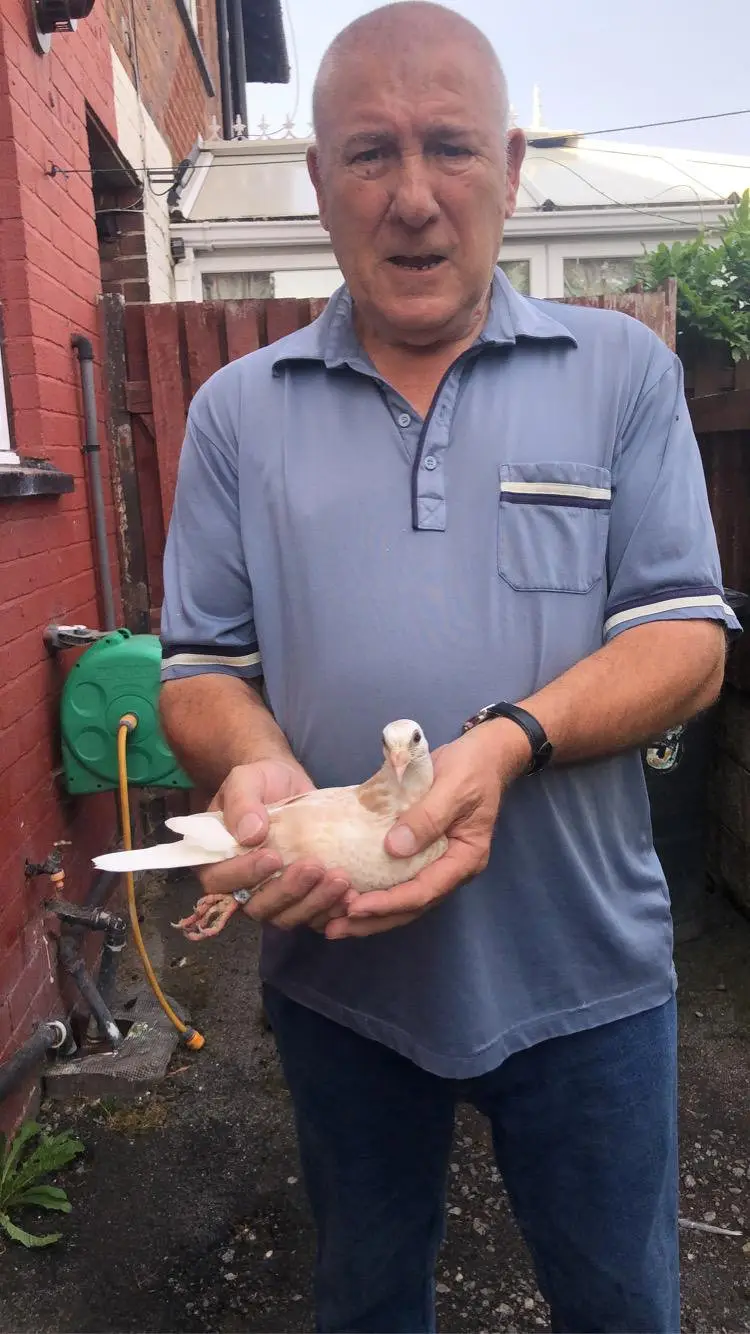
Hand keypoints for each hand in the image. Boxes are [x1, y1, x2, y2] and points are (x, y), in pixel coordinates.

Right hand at [197, 758, 351, 930]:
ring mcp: (273, 897)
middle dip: (288, 891)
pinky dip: (332, 910)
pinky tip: (351, 894)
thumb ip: (242, 803)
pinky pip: (313, 917)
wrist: (290, 783)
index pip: (221, 880)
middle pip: (258, 907)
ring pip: (287, 917)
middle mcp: (242, 887)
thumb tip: (250, 834)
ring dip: (314, 903)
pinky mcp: (301, 899)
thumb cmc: (261, 781)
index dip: (245, 875)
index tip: (273, 857)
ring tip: (340, 879)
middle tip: (315, 867)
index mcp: (218, 861)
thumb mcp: (246, 780)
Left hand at [325, 720, 531, 939]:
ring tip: (332, 924)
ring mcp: (436, 863)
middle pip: (410, 907)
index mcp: (465, 859)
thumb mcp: (453, 788)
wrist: (483, 754)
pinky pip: (396, 879)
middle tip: (333, 930)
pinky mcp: (421, 853)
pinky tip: (345, 895)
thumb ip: (428, 817)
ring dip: (369, 914)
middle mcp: (451, 869)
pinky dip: (373, 890)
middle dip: (372, 921)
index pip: (424, 892)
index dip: (389, 903)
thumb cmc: (472, 768)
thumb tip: (394, 849)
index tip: (355, 907)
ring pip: (402, 899)